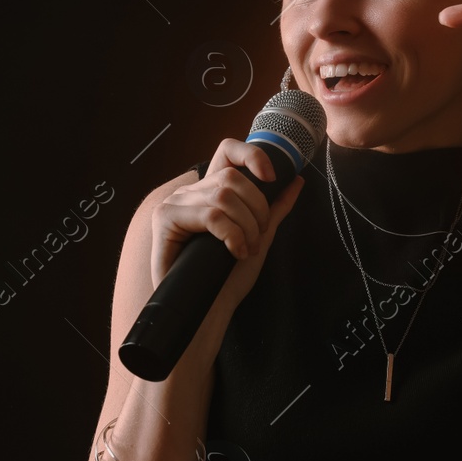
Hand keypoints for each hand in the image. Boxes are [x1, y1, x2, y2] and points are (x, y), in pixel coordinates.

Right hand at [150, 138, 304, 310]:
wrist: (209, 309)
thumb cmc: (228, 278)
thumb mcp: (259, 236)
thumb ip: (275, 208)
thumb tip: (296, 180)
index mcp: (210, 191)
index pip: (227, 151)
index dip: (252, 154)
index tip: (272, 177)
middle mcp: (190, 193)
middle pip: (232, 177)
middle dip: (257, 208)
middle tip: (257, 236)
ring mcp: (175, 204)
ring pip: (223, 196)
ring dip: (246, 226)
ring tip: (245, 249)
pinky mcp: (165, 219)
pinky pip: (211, 215)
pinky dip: (232, 235)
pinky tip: (234, 252)